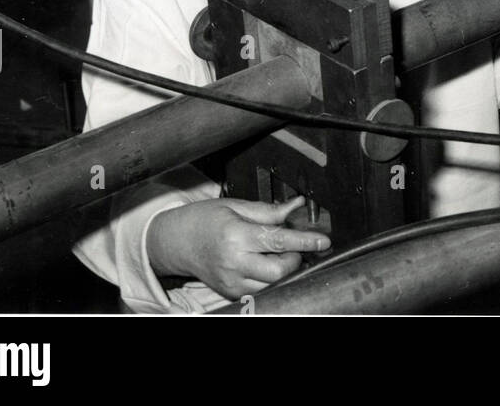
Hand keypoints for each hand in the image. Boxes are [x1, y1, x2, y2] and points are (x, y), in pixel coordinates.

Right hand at [147, 195, 329, 301]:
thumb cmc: (205, 220)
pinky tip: (265, 264)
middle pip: (279, 271)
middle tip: (293, 246)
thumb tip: (296, 206)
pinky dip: (270, 280)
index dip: (305, 242)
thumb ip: (268, 211)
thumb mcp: (236, 206)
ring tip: (278, 255)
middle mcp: (233, 263)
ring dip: (284, 271)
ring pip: (272, 285)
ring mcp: (231, 283)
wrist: (176, 242)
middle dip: (295, 259)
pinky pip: (260, 291)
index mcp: (236, 236)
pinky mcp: (230, 294)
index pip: (279, 241)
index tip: (324, 241)